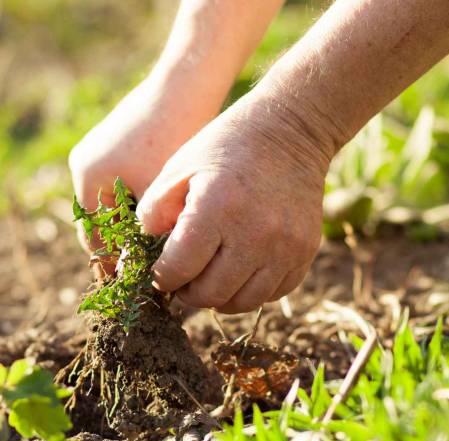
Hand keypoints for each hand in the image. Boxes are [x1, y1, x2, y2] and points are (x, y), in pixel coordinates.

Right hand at [68, 76, 221, 271]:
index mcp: (88, 178)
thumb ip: (144, 234)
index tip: (134, 289)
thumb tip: (139, 276)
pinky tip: (169, 216)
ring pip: (115, 204)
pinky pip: (125, 184)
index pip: (94, 238)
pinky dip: (141, 203)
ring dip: (134, 226)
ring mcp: (101, 150)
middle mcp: (86, 164)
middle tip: (148, 275)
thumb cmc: (174, 137)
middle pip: (101, 222)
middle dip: (123, 247)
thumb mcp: (159, 194)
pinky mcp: (120, 142)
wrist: (187, 83)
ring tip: (159, 249)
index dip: (113, 266)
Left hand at [136, 97, 331, 313]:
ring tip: (208, 279)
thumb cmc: (226, 147)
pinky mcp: (305, 252)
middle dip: (188, 293)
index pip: (179, 270)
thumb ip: (154, 212)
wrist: (290, 131)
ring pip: (243, 302)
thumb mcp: (179, 168)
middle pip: (210, 294)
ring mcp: (285, 246)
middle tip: (182, 280)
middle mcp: (254, 233)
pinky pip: (273, 293)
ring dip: (219, 297)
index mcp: (216, 209)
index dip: (161, 277)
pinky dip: (251, 290)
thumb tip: (142, 255)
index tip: (159, 272)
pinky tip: (238, 271)